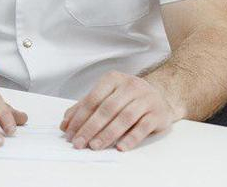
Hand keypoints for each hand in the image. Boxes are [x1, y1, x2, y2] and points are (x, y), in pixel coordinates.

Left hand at [60, 71, 183, 150]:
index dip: (79, 117)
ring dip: (107, 134)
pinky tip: (120, 147)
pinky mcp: (158, 113)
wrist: (161, 97)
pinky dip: (131, 138)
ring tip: (95, 146)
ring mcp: (146, 99)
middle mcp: (130, 86)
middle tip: (79, 143)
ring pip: (124, 117)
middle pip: (106, 109)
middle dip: (90, 127)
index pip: (92, 99)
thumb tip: (65, 124)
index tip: (70, 133)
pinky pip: (143, 127)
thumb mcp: (106, 97)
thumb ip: (84, 108)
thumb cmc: (127, 98)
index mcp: (113, 79)